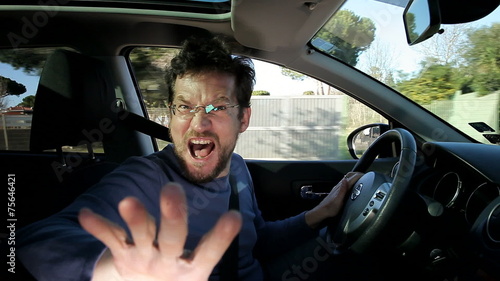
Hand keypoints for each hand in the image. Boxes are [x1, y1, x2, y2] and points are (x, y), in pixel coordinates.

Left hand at [78, 182, 241, 280]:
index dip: (222, 236)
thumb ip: (209, 246)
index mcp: (191, 269)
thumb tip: (236, 217)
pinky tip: (85, 215)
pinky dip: (98, 226)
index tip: (234, 216)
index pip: (210, 252)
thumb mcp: (194, 267)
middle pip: (171, 240)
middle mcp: (167, 264)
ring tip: (128, 201)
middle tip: (172, 190)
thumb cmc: (175, 274)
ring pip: (139, 238)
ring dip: (135, 219)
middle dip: (172, 216)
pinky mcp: (121, 256)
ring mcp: (142, 260)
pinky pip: (110, 239)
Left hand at [305, 172, 362, 228]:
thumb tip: (345, 180)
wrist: (323, 211)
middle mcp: (339, 186)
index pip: (351, 178)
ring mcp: (338, 188)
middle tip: (365, 176)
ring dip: (354, 177)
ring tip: (361, 179)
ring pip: (347, 179)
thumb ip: (342, 190)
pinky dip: (351, 182)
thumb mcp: (338, 200)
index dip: (358, 175)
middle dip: (357, 174)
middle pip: (349, 176)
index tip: (365, 175)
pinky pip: (345, 183)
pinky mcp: (338, 192)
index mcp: (340, 187)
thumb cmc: (330, 208)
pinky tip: (352, 185)